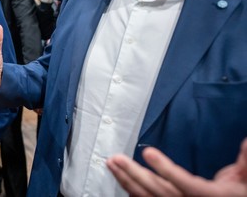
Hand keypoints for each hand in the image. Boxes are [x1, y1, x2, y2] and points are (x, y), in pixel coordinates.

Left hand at [107, 138, 246, 195]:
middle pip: (158, 190)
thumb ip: (245, 162)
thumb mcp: (246, 181)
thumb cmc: (238, 194)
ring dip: (127, 180)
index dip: (166, 169)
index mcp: (209, 196)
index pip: (185, 183)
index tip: (149, 152)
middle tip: (116, 159)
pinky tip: (119, 179)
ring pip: (148, 196)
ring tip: (111, 164)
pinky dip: (132, 191)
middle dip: (135, 174)